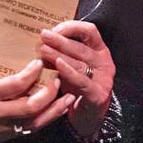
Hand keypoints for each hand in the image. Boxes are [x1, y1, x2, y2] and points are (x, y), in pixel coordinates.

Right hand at [0, 33, 76, 142]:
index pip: (16, 85)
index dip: (31, 73)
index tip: (40, 61)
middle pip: (32, 105)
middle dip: (49, 92)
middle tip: (58, 77)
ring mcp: (4, 127)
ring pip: (36, 121)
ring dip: (54, 109)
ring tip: (68, 96)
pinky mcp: (5, 136)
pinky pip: (30, 130)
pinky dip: (45, 121)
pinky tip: (54, 112)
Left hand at [40, 21, 115, 138]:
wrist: (88, 115)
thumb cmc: (76, 86)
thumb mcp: (70, 65)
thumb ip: (60, 52)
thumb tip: (38, 40)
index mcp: (98, 50)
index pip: (89, 31)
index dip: (72, 27)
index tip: (53, 29)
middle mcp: (104, 62)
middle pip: (81, 47)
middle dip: (61, 40)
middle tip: (44, 36)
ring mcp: (103, 79)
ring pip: (80, 63)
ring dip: (60, 55)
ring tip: (43, 50)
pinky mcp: (98, 94)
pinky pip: (82, 81)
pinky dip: (70, 72)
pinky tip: (58, 65)